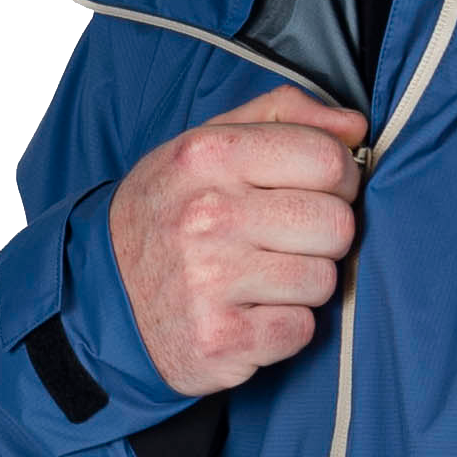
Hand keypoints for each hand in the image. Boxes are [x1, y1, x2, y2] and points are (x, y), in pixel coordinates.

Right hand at [107, 87, 364, 392]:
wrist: (101, 295)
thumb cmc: (169, 212)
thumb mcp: (207, 144)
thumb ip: (282, 116)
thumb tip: (355, 126)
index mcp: (209, 155)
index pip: (328, 160)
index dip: (341, 178)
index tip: (320, 191)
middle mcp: (208, 215)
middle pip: (336, 224)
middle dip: (323, 235)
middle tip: (286, 240)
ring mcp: (211, 281)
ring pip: (323, 280)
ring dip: (303, 284)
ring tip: (261, 278)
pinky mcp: (220, 340)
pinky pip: (301, 330)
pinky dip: (284, 327)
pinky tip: (249, 313)